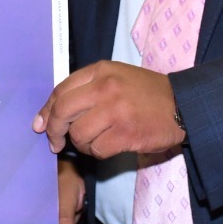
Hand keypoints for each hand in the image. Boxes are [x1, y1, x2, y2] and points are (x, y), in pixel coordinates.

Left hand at [32, 60, 183, 157]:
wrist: (182, 105)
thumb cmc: (146, 93)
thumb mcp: (116, 78)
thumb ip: (85, 90)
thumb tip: (47, 116)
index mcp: (101, 71)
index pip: (60, 90)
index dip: (46, 111)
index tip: (40, 125)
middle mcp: (105, 87)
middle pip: (62, 111)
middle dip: (54, 131)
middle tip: (56, 142)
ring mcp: (115, 111)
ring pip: (78, 134)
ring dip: (82, 144)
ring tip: (95, 141)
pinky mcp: (126, 133)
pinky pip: (97, 149)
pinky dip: (98, 152)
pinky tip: (109, 146)